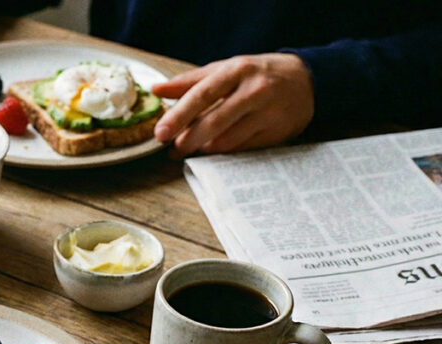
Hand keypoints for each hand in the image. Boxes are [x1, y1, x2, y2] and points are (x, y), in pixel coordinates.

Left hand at [151, 53, 314, 156]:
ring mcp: (269, 113)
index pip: (202, 94)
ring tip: (189, 149)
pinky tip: (212, 150)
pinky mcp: (277, 133)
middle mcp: (255, 90)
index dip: (179, 116)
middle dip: (188, 140)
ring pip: (228, 140)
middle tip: (172, 150)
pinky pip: (242, 149)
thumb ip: (189, 81)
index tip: (160, 133)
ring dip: (203, 149)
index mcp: (237, 70)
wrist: (308, 80)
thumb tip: (156, 90)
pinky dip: (223, 153)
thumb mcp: (225, 69)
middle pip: (214, 122)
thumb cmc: (256, 73)